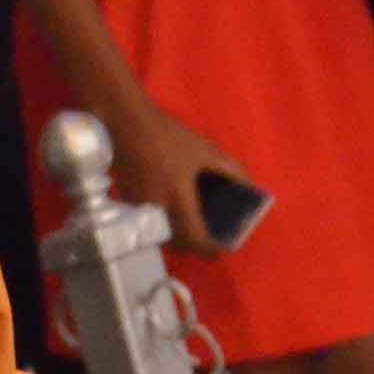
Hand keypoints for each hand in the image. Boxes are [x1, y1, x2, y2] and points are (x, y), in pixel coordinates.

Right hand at [97, 96, 258, 258]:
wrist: (125, 124)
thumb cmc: (168, 136)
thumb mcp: (205, 150)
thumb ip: (230, 171)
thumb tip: (249, 187)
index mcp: (179, 201)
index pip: (197, 240)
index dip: (212, 248)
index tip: (221, 247)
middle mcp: (158, 212)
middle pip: (179, 245)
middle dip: (195, 245)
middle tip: (208, 235)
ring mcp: (140, 210)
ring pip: (162, 237)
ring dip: (178, 237)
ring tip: (191, 223)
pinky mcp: (129, 204)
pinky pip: (150, 225)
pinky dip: (164, 225)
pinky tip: (171, 208)